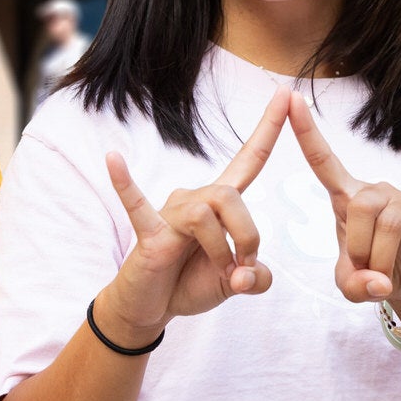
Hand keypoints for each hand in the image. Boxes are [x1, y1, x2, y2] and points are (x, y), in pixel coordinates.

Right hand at [95, 87, 289, 344]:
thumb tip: (248, 276)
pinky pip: (136, 203)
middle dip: (249, 235)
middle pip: (232, 197)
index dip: (269, 128)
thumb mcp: (236, 283)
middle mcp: (195, 198)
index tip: (287, 93)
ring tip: (221, 273)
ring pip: (206, 212)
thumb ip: (256, 278)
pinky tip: (114, 159)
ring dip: (221, 249)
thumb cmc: (191, 283)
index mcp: (220, 204)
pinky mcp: (148, 233)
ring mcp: (169, 212)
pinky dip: (126, 183)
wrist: (151, 307)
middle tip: (243, 269)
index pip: (250, 159)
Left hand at [289, 91, 400, 319]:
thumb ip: (353, 284)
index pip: (323, 161)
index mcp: (347, 199)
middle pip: (359, 207)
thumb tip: (381, 284)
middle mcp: (375, 191)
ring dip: (383, 258)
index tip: (290, 99)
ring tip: (386, 275)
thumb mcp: (350, 284)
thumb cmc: (372, 272)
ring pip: (388, 223)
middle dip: (360, 248)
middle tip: (367, 272)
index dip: (305, 133)